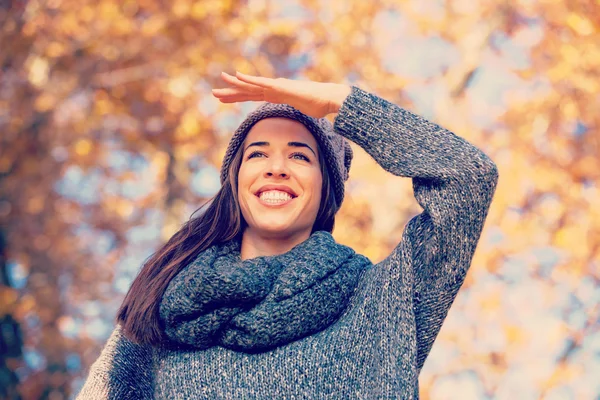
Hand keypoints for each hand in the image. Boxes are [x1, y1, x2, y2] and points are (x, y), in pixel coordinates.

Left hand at [211, 71, 351, 118]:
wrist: (328, 99)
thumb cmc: (319, 105)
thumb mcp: (303, 114)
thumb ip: (297, 117)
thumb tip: (298, 128)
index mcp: (277, 95)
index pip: (253, 96)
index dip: (238, 97)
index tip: (225, 99)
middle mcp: (274, 88)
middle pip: (248, 91)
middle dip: (231, 92)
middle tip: (214, 93)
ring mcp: (276, 86)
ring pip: (250, 85)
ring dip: (234, 84)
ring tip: (220, 81)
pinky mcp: (280, 86)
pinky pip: (260, 83)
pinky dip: (248, 79)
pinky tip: (235, 76)